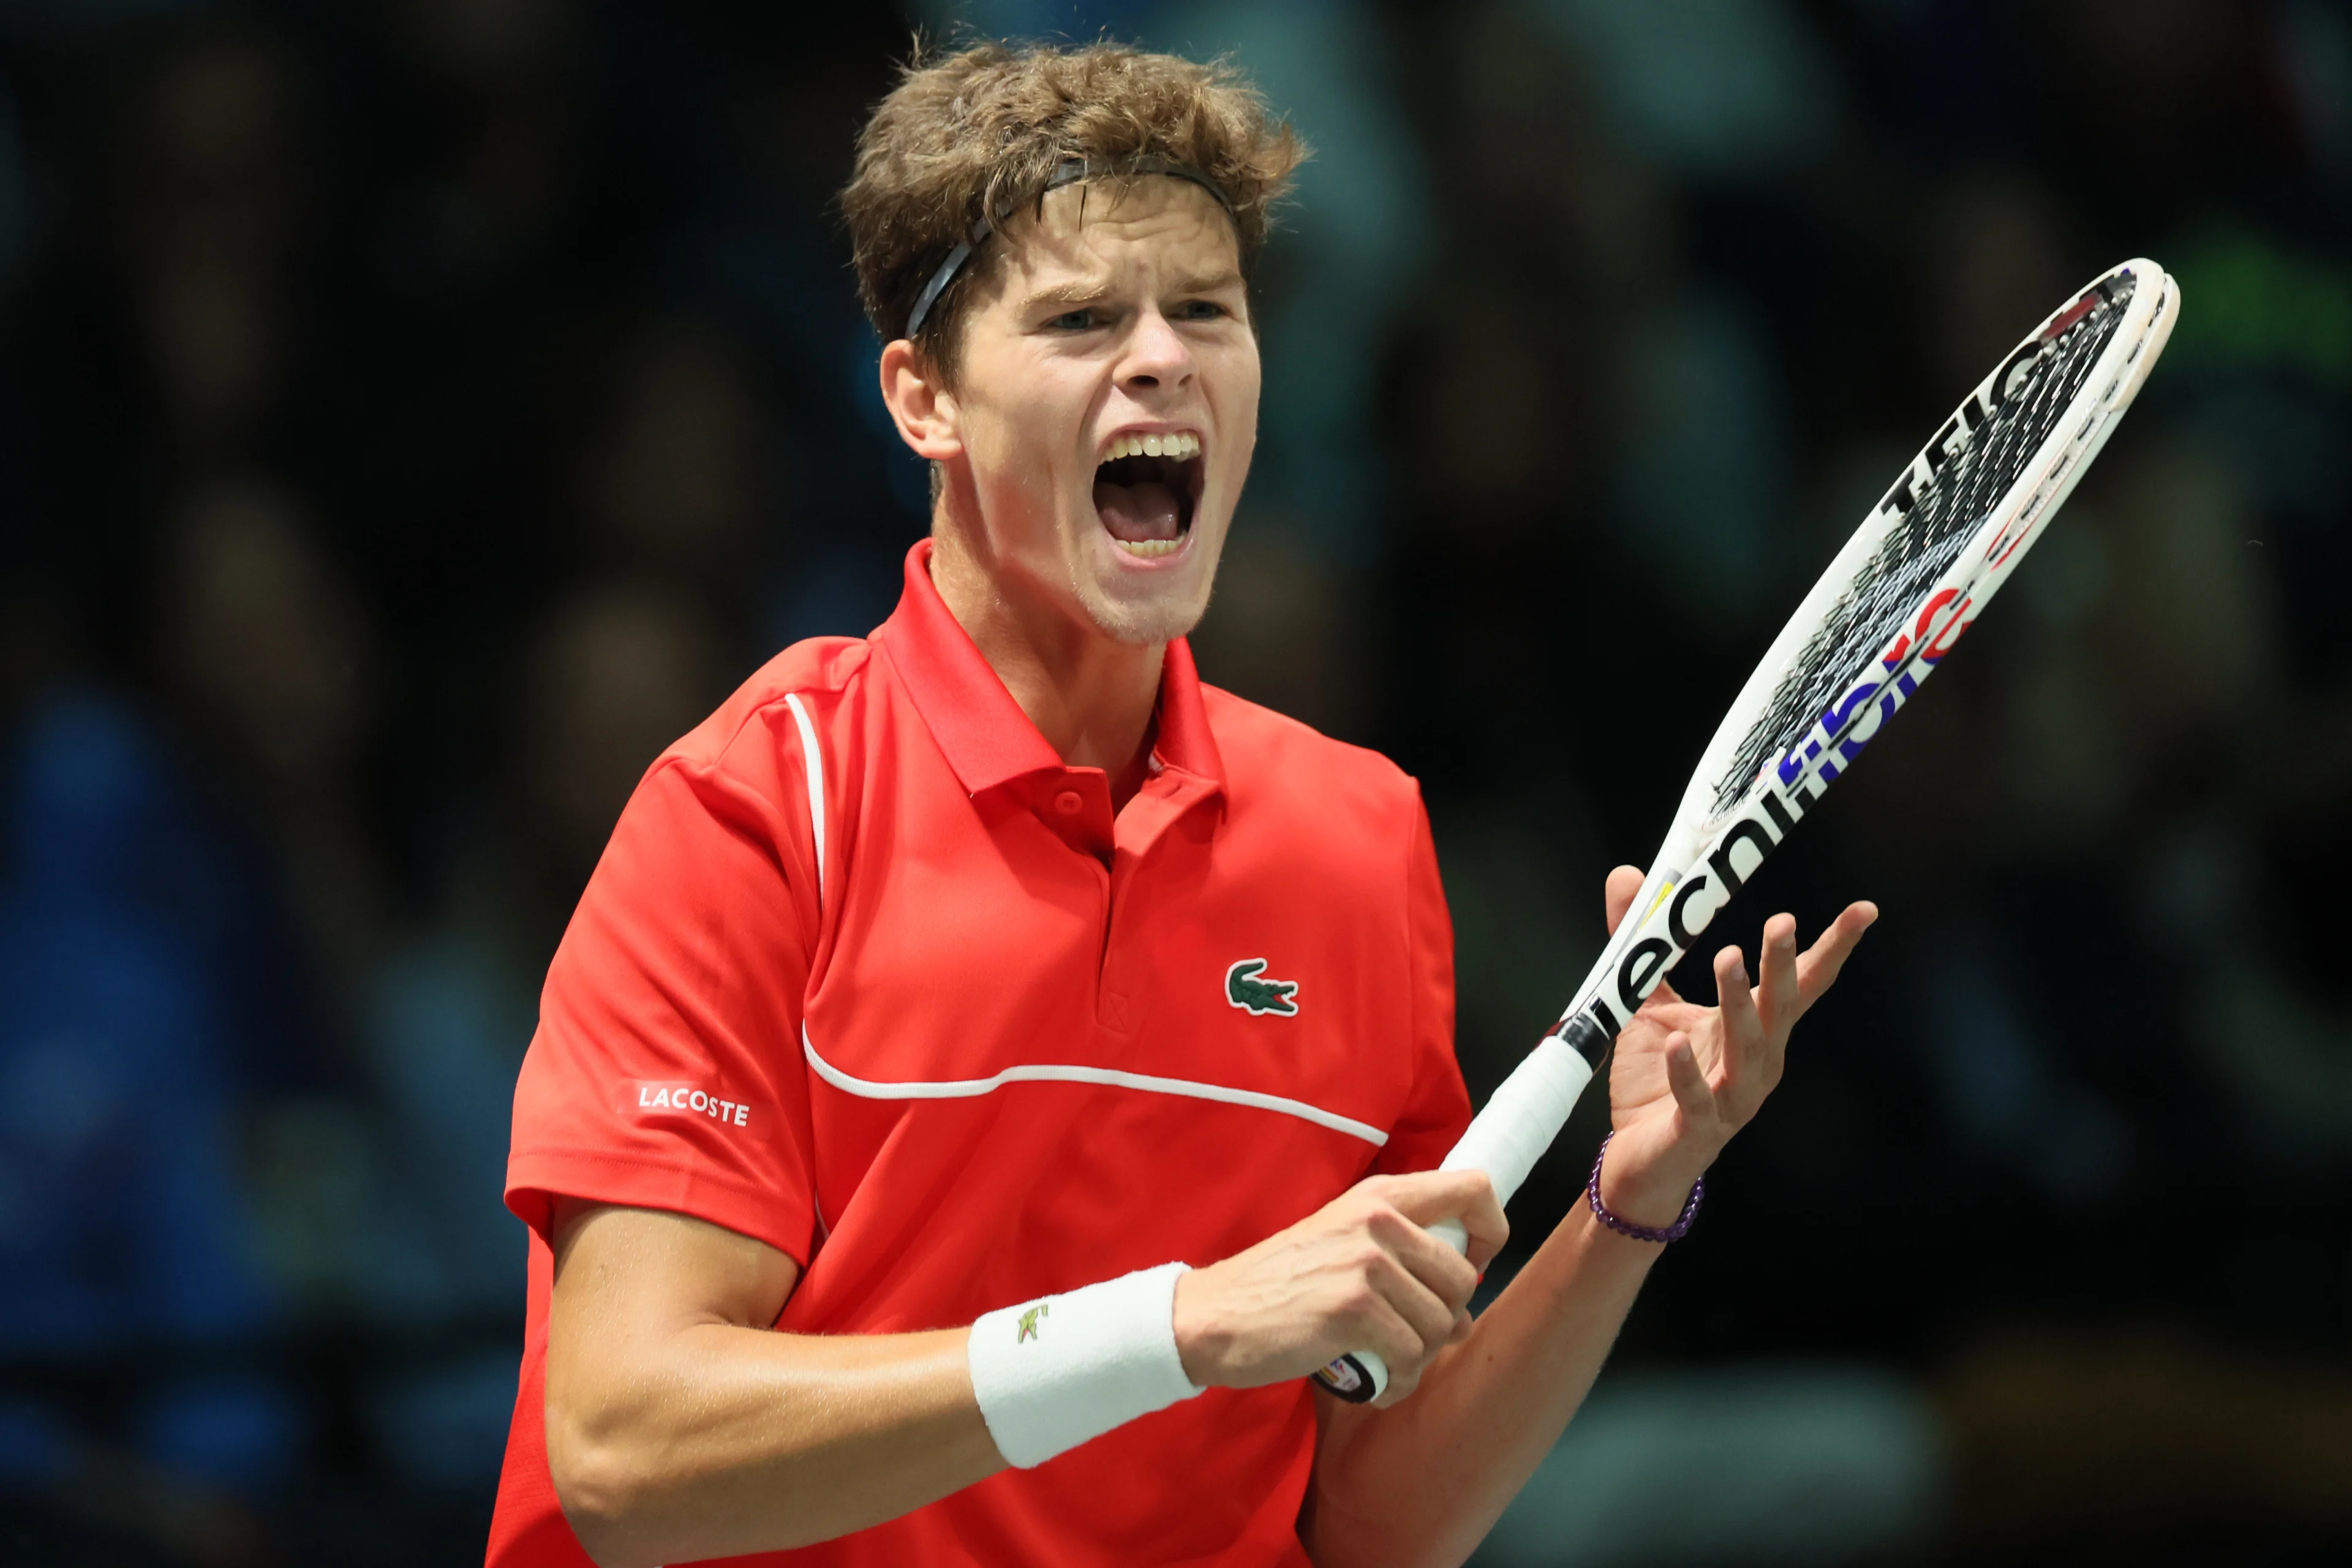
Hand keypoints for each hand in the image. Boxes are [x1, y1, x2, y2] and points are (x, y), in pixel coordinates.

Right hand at [1172, 1171, 1506, 1406]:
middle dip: (1445, 1320)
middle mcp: (1378, 1221)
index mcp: (1380, 1196)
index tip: (1471, 1266)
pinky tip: (1373, 1382)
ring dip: (1418, 1358)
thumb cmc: (1279, 1285)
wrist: (1214, 1316)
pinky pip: (1411, 1358)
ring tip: (1384, 1362)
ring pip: (1440, 1325)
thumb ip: (1405, 1259)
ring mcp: (1365, 1263)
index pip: (1474, 1190)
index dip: (1490, 1233)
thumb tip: (1465, 1310)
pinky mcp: (1353, 1310)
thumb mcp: (1342, 1242)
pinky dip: (1397, 1382)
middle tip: (1408, 1334)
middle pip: (1462, 1278)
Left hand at [1598, 866, 1875, 1227]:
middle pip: (1779, 1008)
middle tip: (1782, 921)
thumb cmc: (1658, 1081)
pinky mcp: (1697, 1129)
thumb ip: (1644, 947)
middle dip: (1782, 965)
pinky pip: (1697, 1099)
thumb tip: (1628, 877)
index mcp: (1753, 1030)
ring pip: (1746, 1048)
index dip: (1833, 948)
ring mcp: (1732, 1099)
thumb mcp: (1649, 1004)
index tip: (1864, 910)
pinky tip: (1678, 1041)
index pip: (1801, 984)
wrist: (1641, 1162)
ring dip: (1739, 1004)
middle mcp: (1755, 1063)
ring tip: (1729, 959)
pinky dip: (1687, 1071)